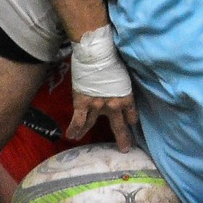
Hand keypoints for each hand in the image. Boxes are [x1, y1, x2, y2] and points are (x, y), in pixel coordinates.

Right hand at [67, 25, 137, 148]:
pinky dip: (74, 129)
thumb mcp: (124, 74)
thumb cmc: (112, 58)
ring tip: (82, 139)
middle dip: (122, 138)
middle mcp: (113, 106)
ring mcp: (96, 106)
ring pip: (92, 124)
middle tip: (124, 148)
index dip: (130, 118)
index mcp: (126, 97)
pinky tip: (71, 135)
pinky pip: (78, 120)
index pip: (131, 114)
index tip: (130, 122)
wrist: (96, 54)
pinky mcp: (82, 103)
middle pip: (119, 126)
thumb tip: (120, 84)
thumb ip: (122, 84)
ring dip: (87, 132)